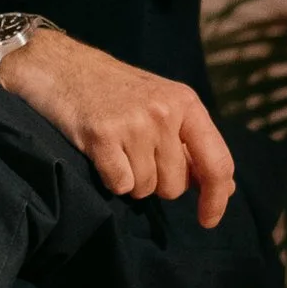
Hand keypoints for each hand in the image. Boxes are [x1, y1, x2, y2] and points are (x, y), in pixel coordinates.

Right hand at [0, 29, 235, 226]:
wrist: (60, 66)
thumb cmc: (113, 91)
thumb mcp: (162, 106)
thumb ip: (192, 145)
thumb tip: (227, 188)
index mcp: (186, 102)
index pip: (218, 162)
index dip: (217, 198)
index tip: (208, 221)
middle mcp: (164, 112)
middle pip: (175, 185)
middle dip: (156, 182)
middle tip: (135, 154)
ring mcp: (133, 123)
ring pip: (145, 189)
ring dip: (130, 180)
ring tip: (116, 148)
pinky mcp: (101, 135)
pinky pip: (120, 185)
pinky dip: (110, 179)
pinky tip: (101, 153)